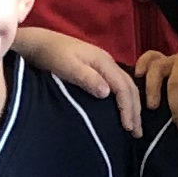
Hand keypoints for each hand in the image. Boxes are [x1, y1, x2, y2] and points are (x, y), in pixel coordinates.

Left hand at [14, 28, 144, 133]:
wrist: (40, 43)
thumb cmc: (51, 55)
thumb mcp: (67, 67)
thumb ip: (86, 78)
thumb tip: (107, 93)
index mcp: (103, 62)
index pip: (123, 87)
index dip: (127, 108)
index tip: (128, 128)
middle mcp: (108, 62)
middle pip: (129, 87)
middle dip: (135, 110)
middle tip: (137, 133)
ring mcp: (104, 66)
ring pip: (126, 87)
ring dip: (132, 106)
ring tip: (134, 126)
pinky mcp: (98, 70)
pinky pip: (118, 86)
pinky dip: (124, 100)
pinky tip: (123, 111)